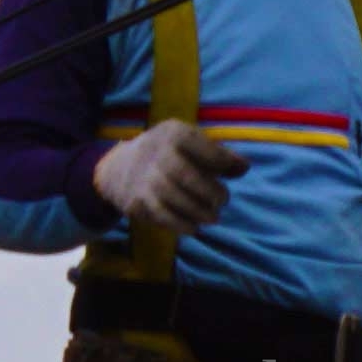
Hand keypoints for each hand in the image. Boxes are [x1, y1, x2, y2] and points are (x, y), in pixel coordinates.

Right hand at [95, 119, 248, 235]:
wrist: (117, 168)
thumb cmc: (167, 154)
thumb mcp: (189, 142)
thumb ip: (218, 154)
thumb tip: (243, 167)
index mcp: (174, 134)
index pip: (206, 150)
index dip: (226, 163)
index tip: (234, 172)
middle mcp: (156, 153)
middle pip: (187, 176)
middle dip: (211, 193)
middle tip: (221, 201)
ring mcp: (144, 178)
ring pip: (174, 198)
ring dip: (199, 212)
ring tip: (212, 218)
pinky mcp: (136, 200)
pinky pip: (162, 216)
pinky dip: (182, 225)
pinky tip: (194, 227)